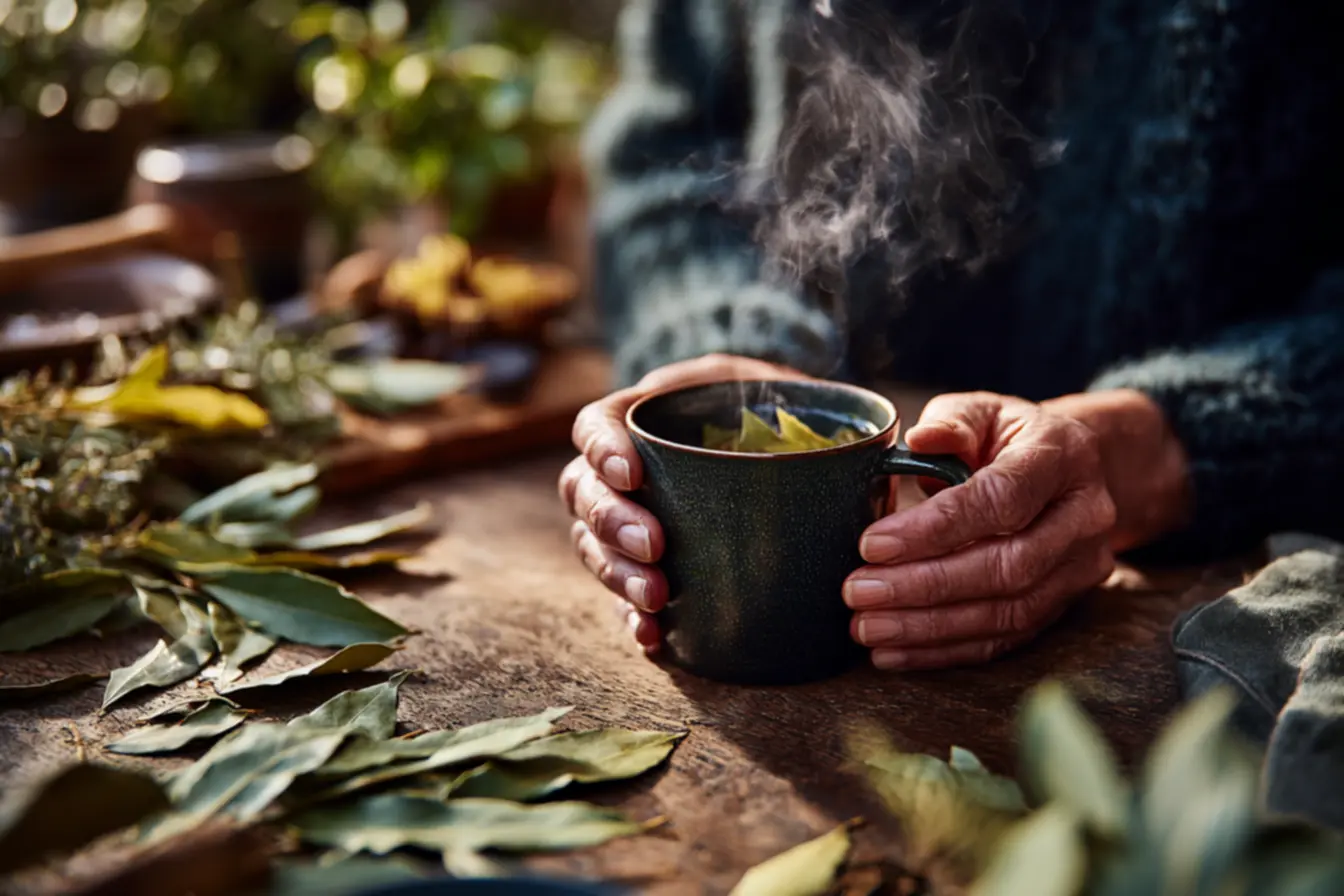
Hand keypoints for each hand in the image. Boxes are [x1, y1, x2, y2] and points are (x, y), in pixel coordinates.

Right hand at [560, 354, 810, 653]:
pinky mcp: (646, 562)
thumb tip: (898, 455)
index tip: (633, 474)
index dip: (603, 449)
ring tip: (657, 598)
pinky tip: (653, 636)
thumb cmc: (787, 413)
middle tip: (655, 546)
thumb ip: (821, 417)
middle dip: (613, 522)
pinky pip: (620, 592)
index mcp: (652, 413)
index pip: (596, 424)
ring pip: (593, 544)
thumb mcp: (796, 396)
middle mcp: (626, 466)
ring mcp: (630, 515)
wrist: (783, 444)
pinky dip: (630, 615)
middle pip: (583, 491)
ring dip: (617, 573)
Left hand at [845, 392, 1124, 669]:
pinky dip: (945, 650)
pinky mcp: (1063, 606)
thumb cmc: (1007, 436)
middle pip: (1007, 566)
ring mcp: (1080, 568)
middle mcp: (1083, 517)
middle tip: (858, 591)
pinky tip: (893, 652)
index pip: (1002, 499)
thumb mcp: (982, 411)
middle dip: (925, 584)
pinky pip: (1004, 639)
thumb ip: (951, 422)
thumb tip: (920, 439)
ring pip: (1007, 612)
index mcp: (1063, 456)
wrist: (1070, 471)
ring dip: (929, 627)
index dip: (937, 526)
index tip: (873, 543)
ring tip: (866, 627)